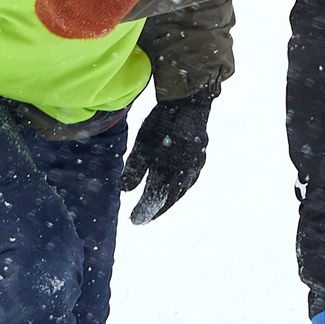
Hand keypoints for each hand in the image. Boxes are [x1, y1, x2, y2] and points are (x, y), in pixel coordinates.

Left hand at [123, 90, 215, 223]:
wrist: (190, 102)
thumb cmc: (163, 122)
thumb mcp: (143, 143)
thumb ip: (134, 168)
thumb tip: (124, 190)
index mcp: (170, 172)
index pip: (155, 199)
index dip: (144, 211)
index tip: (133, 220)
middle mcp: (185, 174)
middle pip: (169, 200)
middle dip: (155, 211)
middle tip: (143, 219)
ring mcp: (195, 167)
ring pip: (180, 192)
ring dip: (168, 202)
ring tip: (156, 208)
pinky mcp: (200, 158)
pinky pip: (188, 182)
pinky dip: (178, 190)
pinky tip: (173, 189)